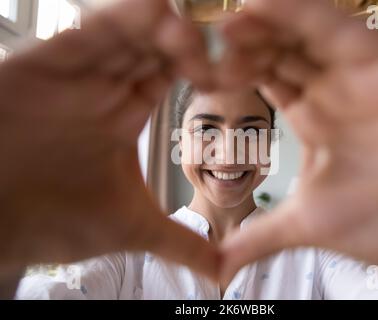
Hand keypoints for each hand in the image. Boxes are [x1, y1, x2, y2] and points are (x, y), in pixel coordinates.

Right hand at [0, 0, 218, 279]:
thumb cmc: (56, 220)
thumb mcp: (131, 230)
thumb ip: (181, 244)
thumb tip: (224, 274)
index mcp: (125, 113)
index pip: (174, 72)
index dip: (207, 66)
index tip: (237, 72)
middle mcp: (103, 86)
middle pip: (154, 45)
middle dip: (190, 42)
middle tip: (226, 48)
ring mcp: (75, 74)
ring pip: (125, 32)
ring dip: (162, 28)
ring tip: (192, 35)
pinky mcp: (42, 66)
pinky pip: (84, 33)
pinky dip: (117, 20)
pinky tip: (152, 12)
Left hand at [219, 0, 377, 296]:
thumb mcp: (307, 224)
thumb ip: (258, 238)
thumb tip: (217, 269)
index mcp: (313, 117)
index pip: (265, 81)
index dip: (232, 74)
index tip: (197, 74)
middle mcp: (331, 89)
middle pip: (276, 52)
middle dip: (241, 47)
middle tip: (201, 48)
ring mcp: (353, 71)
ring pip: (299, 33)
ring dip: (260, 26)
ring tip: (224, 26)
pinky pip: (331, 26)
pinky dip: (296, 13)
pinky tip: (258, 6)